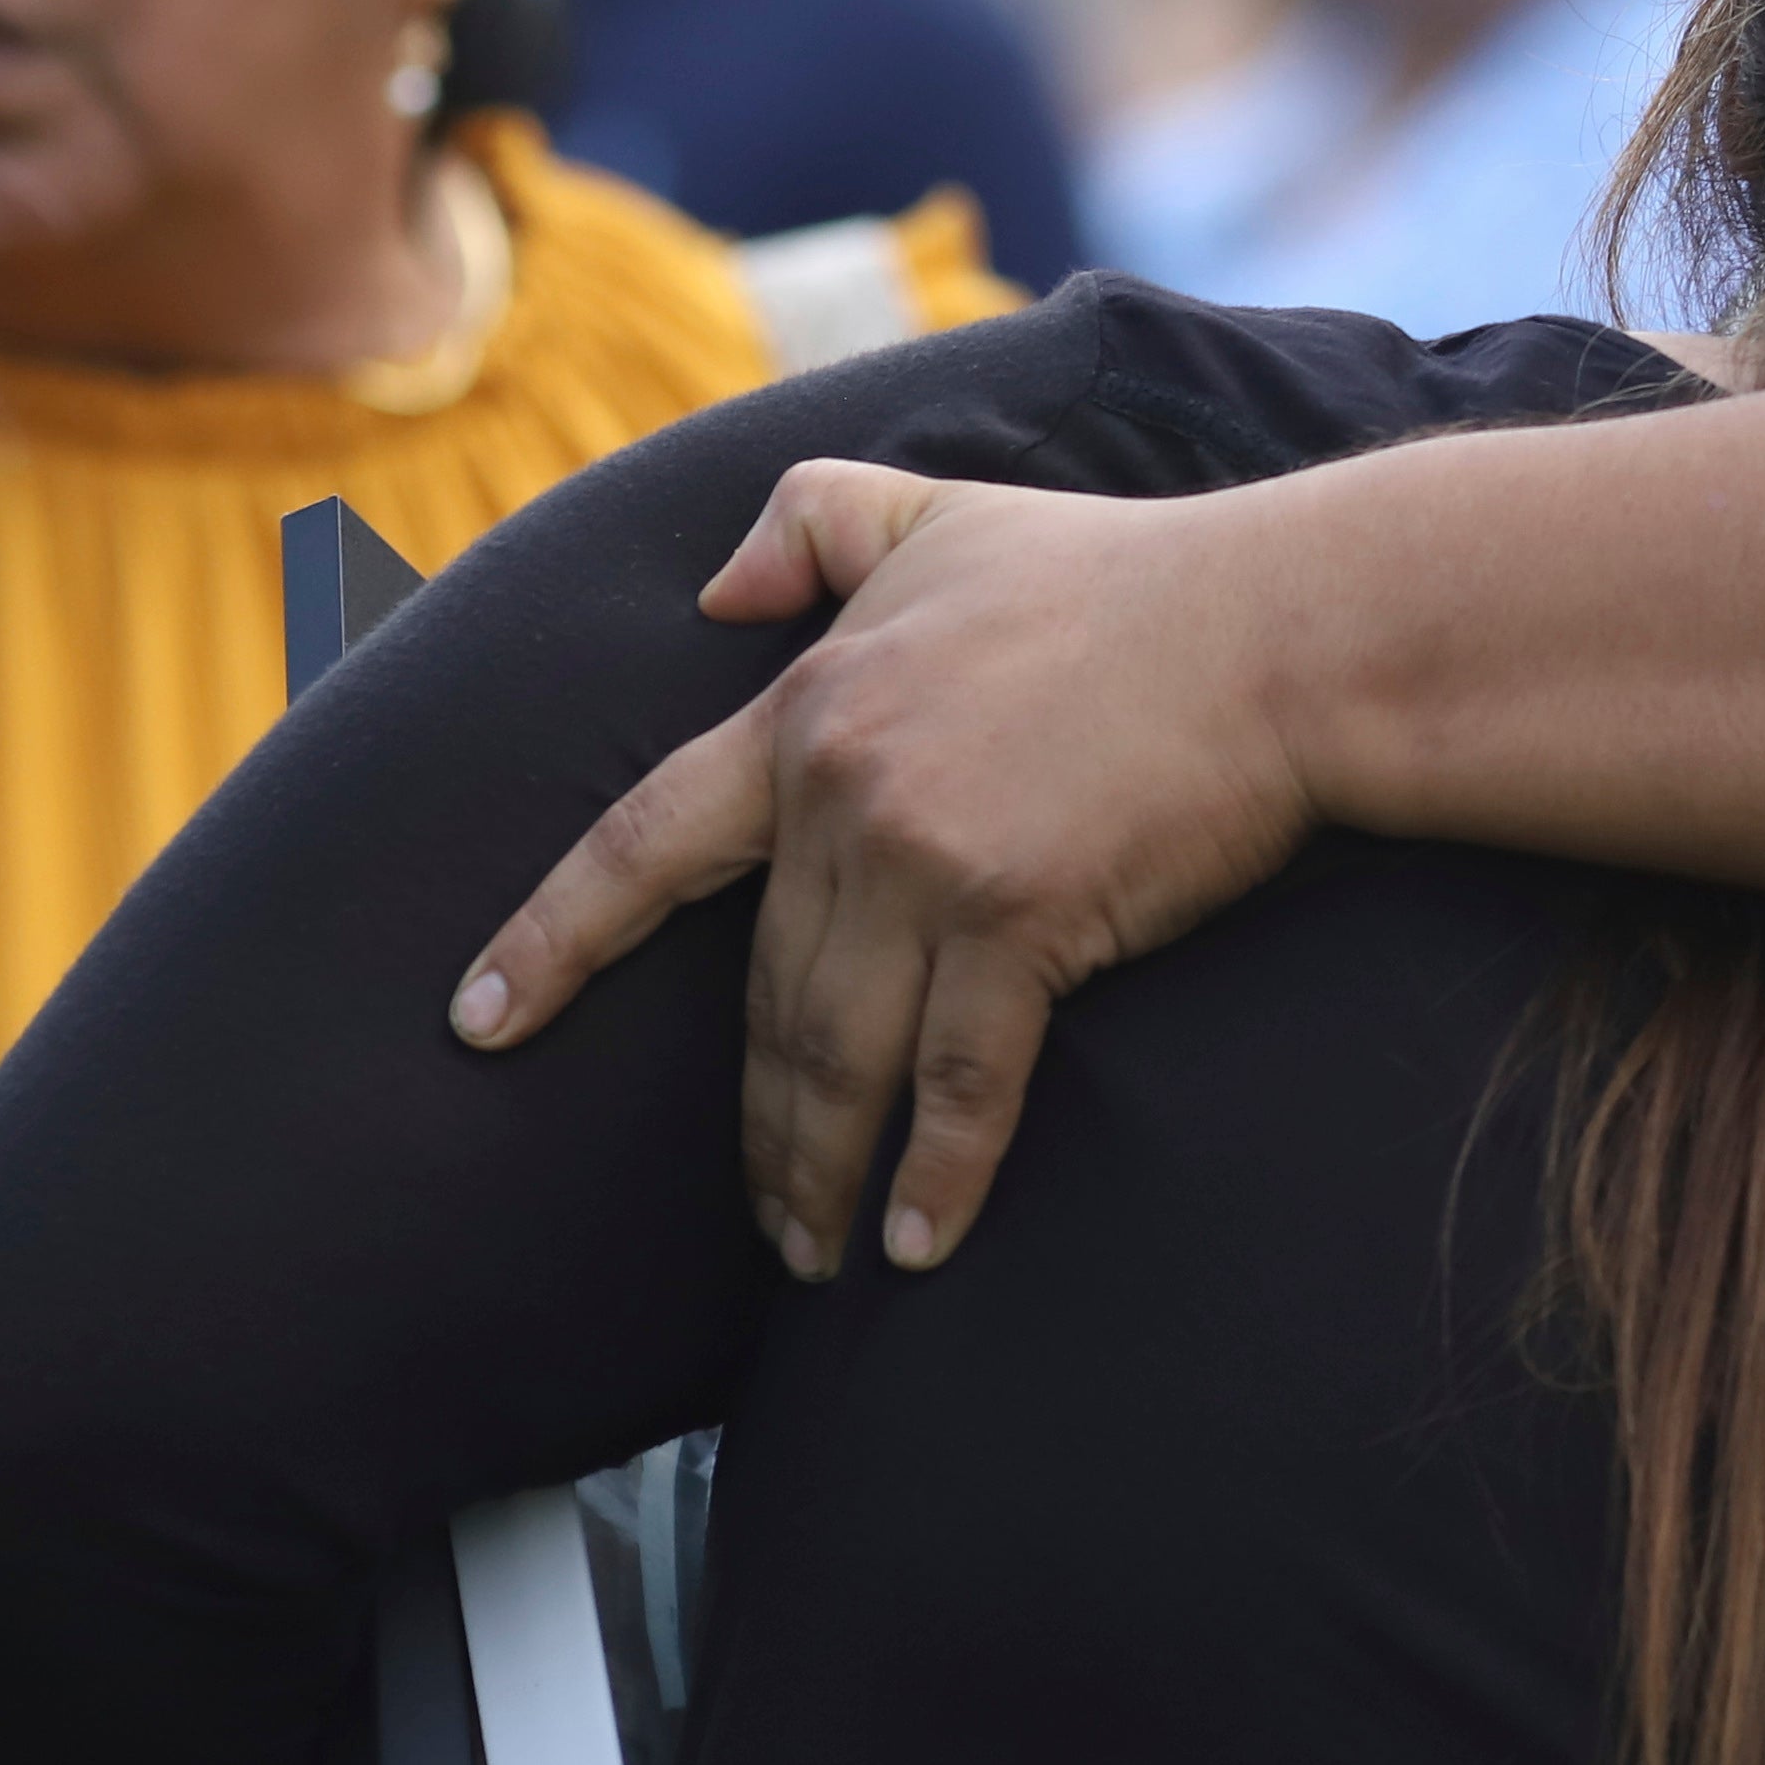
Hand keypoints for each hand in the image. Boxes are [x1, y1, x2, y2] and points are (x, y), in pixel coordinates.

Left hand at [447, 460, 1322, 1277]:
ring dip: (818, 1171)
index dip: (555, 938)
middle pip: (764, 997)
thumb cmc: (1132, 576)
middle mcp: (844, 793)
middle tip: (762, 1217)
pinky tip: (918, 1244)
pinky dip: (933, 1173)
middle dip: (755, 1126)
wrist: (1284, 630)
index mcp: (809, 711)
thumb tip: (711, 592)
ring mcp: (926, 859)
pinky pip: (957, 1080)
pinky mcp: (1022, 918)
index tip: (479, 1023)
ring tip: (816, 1254)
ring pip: (838, 1054)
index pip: (645, 842)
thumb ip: (811, 524)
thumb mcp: (943, 510)